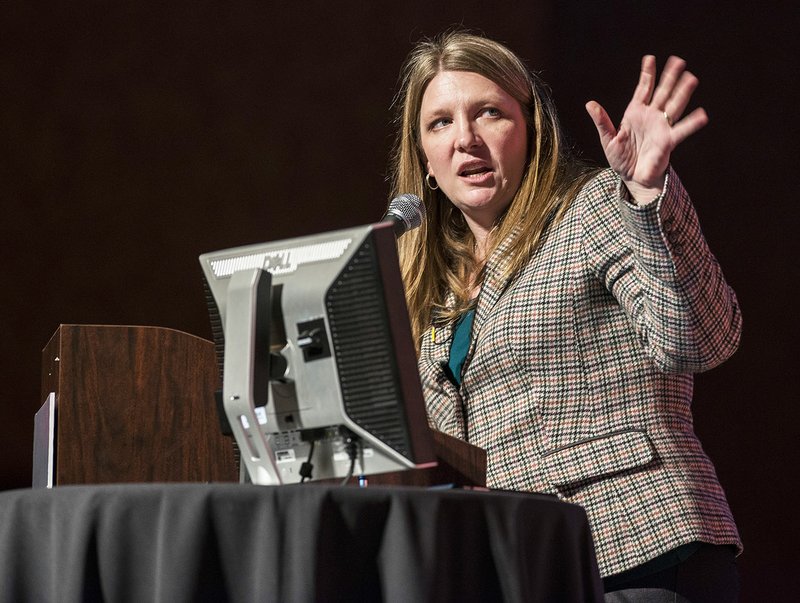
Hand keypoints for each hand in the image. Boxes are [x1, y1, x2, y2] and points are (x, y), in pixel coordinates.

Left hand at [585, 55, 707, 202]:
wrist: (632, 177)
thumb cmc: (621, 158)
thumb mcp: (607, 139)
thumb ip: (601, 121)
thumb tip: (590, 104)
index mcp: (635, 113)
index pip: (643, 89)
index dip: (647, 74)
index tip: (650, 58)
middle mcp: (651, 116)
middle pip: (662, 92)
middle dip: (669, 77)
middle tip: (678, 60)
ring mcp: (661, 127)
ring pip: (673, 106)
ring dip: (682, 92)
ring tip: (691, 78)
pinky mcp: (668, 141)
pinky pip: (681, 130)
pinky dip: (691, 123)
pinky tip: (702, 115)